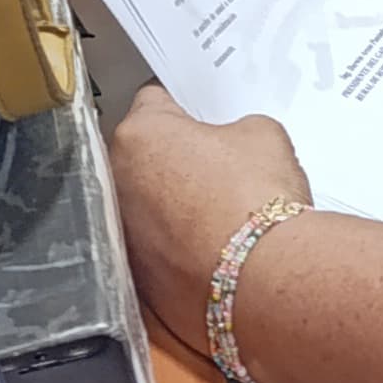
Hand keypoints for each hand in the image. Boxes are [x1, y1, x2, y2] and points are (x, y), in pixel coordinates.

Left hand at [109, 87, 309, 350]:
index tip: (195, 115)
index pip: (154, 102)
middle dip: (175, 160)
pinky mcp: (138, 277)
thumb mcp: (262, 135)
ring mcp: (124, 233)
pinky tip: (215, 249)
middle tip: (216, 167)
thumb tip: (231, 145)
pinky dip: (178, 248)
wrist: (264, 280)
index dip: (182, 107)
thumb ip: (234, 130)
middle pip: (145, 158)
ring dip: (173, 208)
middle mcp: (118, 181)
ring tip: (219, 214)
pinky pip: (157, 250)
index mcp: (140, 134)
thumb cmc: (258, 201)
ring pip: (148, 207)